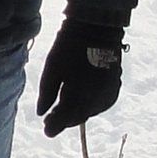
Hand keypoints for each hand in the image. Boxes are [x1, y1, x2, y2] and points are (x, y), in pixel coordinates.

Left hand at [36, 14, 124, 135]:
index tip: (46, 129)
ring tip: (62, 109)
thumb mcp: (52, 69)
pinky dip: (89, 105)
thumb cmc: (69, 46)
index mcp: (80, 94)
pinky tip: (80, 101)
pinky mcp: (115, 88)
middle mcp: (97, 99)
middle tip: (50, 119)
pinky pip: (100, 104)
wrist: (96, 28)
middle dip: (64, 119)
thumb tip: (41, 114)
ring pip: (89, 112)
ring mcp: (108, 94)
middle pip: (78, 117)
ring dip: (76, 112)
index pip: (66, 119)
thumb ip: (46, 94)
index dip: (54, 126)